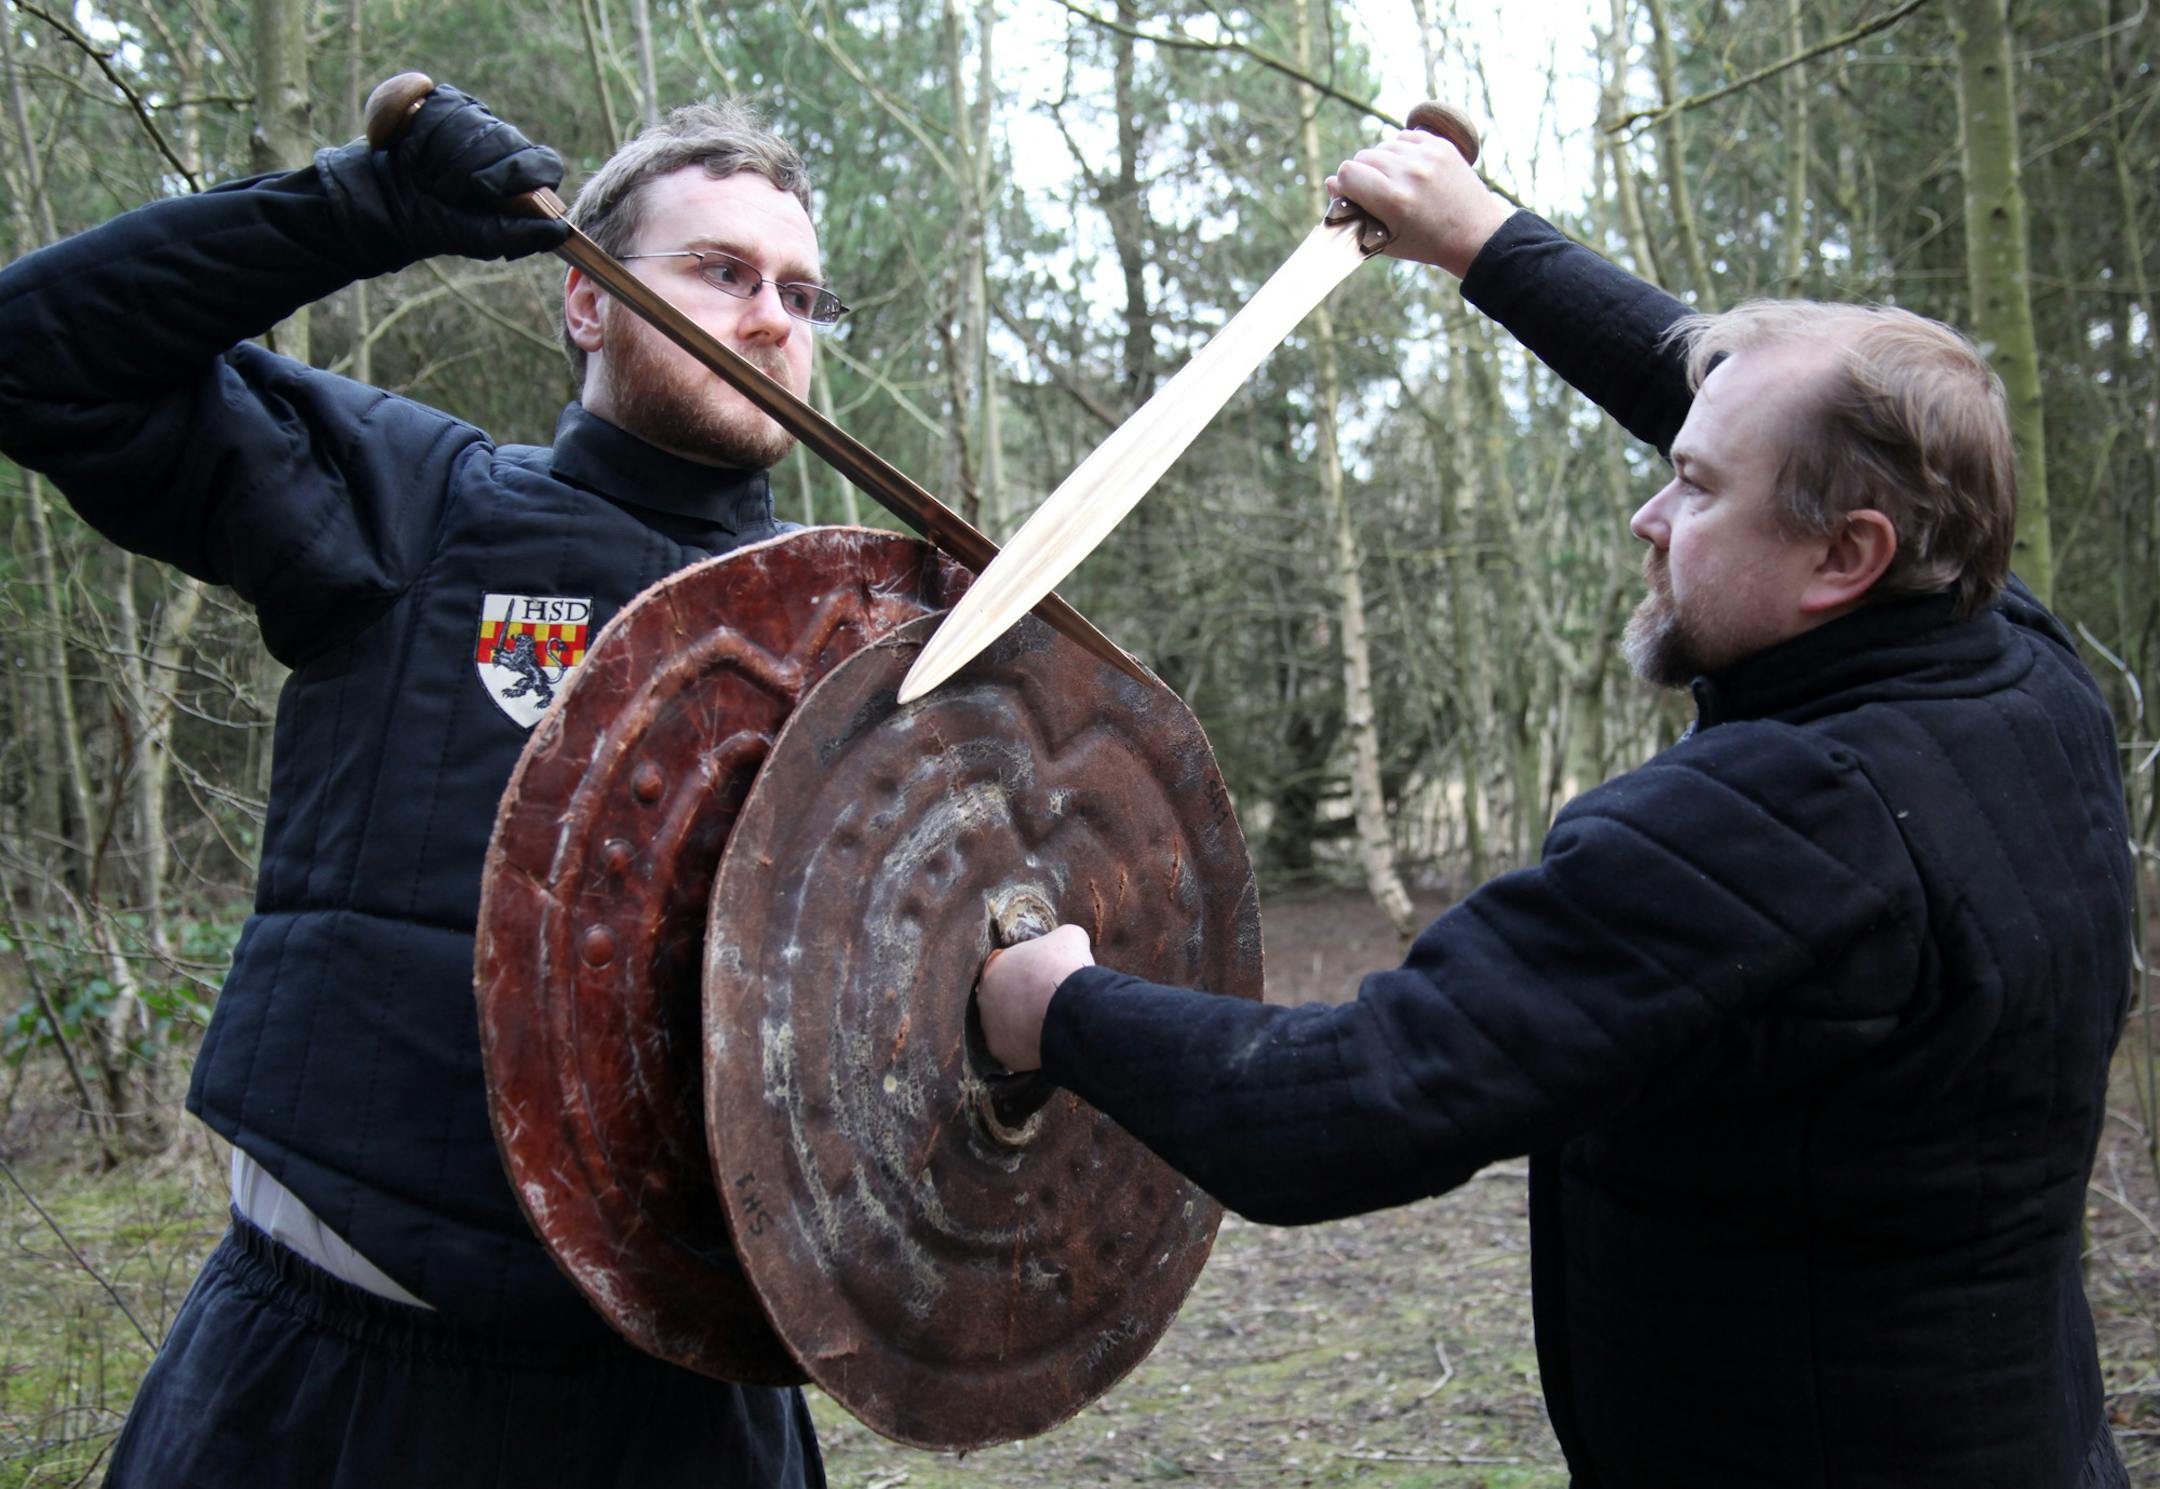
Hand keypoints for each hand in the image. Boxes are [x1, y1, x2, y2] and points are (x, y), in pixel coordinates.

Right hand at [322, 83, 568, 267]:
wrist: (386, 202)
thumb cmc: (441, 224)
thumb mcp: (484, 238)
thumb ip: (524, 235)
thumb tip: (562, 230)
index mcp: (522, 175)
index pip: (543, 162)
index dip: (517, 174)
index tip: (484, 191)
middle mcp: (504, 142)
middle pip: (505, 140)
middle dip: (472, 170)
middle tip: (447, 189)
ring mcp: (475, 117)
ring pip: (472, 123)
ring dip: (444, 156)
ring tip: (429, 174)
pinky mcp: (442, 100)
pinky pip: (441, 107)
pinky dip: (423, 133)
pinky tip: (414, 151)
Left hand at [976, 924, 1093, 1072]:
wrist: (1067, 1004)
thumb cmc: (1064, 966)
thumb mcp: (1069, 937)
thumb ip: (1061, 939)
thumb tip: (1067, 943)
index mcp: (994, 968)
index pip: (1009, 973)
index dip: (1030, 979)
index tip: (1047, 984)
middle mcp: (984, 998)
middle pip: (1005, 1003)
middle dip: (1024, 1005)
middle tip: (1048, 1008)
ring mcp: (989, 1027)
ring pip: (1008, 1029)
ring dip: (1025, 1028)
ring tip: (1050, 1027)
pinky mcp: (1001, 1051)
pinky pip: (1016, 1051)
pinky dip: (1030, 1050)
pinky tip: (1048, 1044)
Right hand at [1325, 127, 1513, 278]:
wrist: (1474, 235)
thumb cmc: (1425, 243)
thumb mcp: (1383, 239)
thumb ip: (1353, 212)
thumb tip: (1331, 181)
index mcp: (1393, 200)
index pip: (1347, 172)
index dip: (1344, 185)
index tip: (1352, 196)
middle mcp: (1409, 173)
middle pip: (1362, 156)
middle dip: (1363, 174)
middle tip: (1376, 193)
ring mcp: (1427, 156)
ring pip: (1382, 146)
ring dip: (1382, 162)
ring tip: (1395, 182)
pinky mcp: (1440, 145)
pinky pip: (1404, 137)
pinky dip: (1401, 151)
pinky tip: (1409, 169)